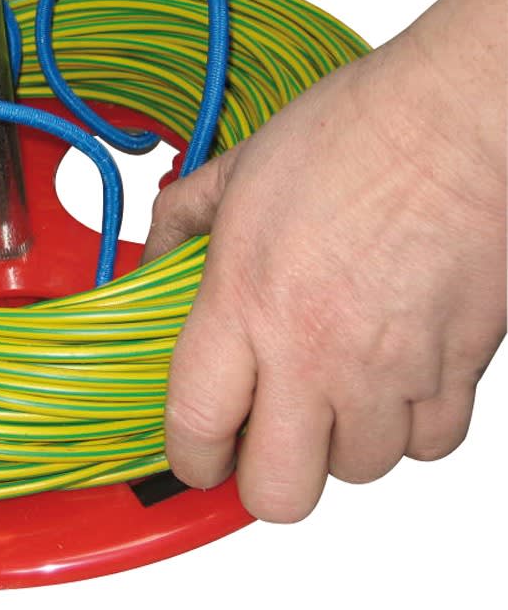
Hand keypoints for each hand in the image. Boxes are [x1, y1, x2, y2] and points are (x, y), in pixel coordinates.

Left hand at [145, 0, 506, 521]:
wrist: (460, 118)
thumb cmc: (355, 135)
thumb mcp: (239, 171)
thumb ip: (182, 221)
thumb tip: (149, 257)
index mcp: (247, 303)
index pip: (197, 428)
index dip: (188, 459)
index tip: (194, 454)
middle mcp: (316, 351)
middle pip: (279, 491)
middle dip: (262, 479)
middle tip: (262, 439)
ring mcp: (391, 368)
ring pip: (358, 471)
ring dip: (338, 444)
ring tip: (331, 392)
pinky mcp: (459, 367)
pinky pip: (430, 445)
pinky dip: (407, 428)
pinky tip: (390, 382)